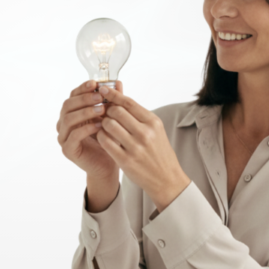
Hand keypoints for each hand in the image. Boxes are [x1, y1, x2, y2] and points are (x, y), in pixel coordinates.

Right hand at [57, 80, 123, 178]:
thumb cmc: (109, 140)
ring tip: (101, 109)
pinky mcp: (68, 150)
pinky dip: (86, 128)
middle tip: (100, 96)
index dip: (82, 88)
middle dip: (84, 98)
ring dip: (85, 111)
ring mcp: (64, 137)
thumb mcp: (112, 117)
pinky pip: (73, 136)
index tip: (95, 83)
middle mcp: (65, 123)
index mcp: (73, 113)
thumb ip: (113, 101)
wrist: (109, 164)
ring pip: (68, 119)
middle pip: (67, 105)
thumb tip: (118, 82)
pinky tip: (99, 125)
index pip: (73, 95)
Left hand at [95, 85, 190, 210]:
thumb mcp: (155, 130)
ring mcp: (135, 147)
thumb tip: (119, 95)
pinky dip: (101, 136)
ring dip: (102, 123)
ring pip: (109, 125)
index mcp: (153, 122)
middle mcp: (145, 133)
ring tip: (103, 125)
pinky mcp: (125, 160)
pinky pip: (105, 141)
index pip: (129, 102)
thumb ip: (138, 114)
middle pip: (116, 111)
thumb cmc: (159, 152)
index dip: (113, 94)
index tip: (103, 89)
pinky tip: (102, 136)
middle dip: (107, 109)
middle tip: (103, 111)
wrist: (167, 179)